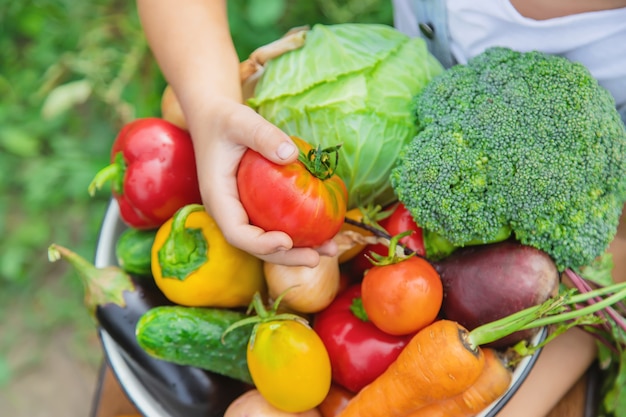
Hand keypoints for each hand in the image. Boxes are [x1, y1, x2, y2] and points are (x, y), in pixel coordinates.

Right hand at [186, 97, 337, 266]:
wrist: (215, 119)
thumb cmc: (225, 120)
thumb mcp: (241, 121)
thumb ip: (263, 135)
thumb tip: (292, 154)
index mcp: (218, 198)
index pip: (236, 232)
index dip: (260, 244)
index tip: (287, 241)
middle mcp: (228, 212)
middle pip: (255, 245)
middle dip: (286, 257)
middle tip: (316, 259)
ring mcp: (241, 211)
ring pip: (267, 240)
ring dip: (297, 250)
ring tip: (329, 250)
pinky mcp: (254, 207)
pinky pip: (275, 224)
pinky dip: (298, 231)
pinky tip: (324, 231)